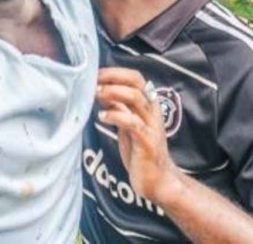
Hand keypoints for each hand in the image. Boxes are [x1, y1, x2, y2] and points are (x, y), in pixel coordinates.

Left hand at [96, 67, 185, 205]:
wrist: (158, 181)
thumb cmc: (140, 152)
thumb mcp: (127, 125)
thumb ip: (118, 108)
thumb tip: (100, 90)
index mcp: (148, 105)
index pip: (135, 77)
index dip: (115, 73)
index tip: (95, 74)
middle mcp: (152, 111)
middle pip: (136, 82)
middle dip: (113, 78)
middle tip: (94, 82)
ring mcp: (152, 125)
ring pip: (135, 98)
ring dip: (113, 92)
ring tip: (96, 94)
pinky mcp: (148, 141)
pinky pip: (133, 123)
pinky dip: (116, 116)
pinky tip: (102, 117)